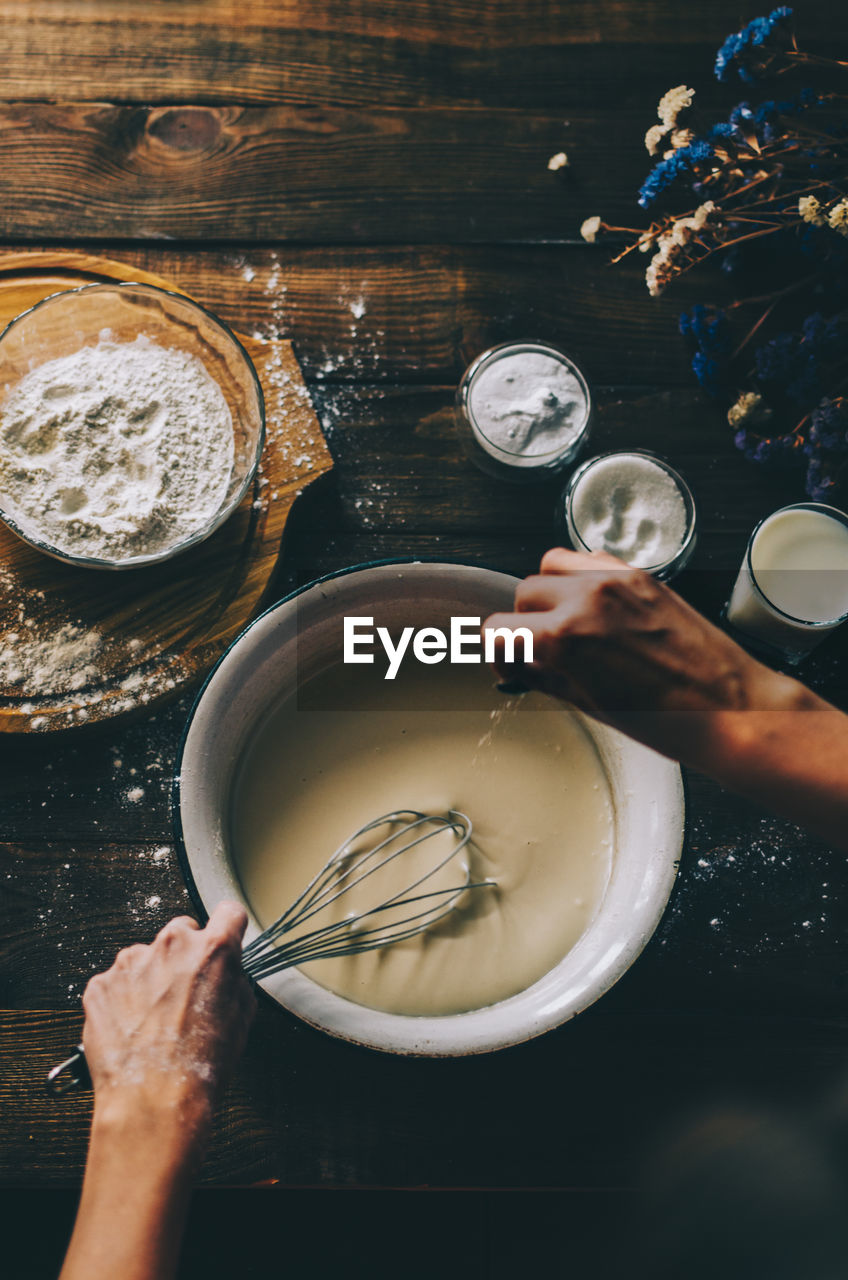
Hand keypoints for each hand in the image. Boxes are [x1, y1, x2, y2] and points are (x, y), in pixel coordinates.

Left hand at [82, 902, 255, 1134]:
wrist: (152, 1100)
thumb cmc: (199, 1066)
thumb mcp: (243, 1019)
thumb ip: (235, 982)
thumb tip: (228, 974)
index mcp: (212, 950)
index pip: (229, 913)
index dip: (229, 927)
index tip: (225, 935)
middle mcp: (171, 946)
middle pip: (182, 932)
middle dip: (185, 956)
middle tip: (185, 994)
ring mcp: (131, 962)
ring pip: (146, 957)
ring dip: (151, 978)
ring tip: (155, 1021)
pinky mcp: (101, 983)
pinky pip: (117, 982)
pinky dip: (123, 1000)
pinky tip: (133, 1029)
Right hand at [485, 547, 807, 768]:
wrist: (729, 708)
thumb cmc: (668, 719)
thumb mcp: (590, 704)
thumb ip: (545, 677)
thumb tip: (520, 666)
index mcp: (565, 639)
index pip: (498, 629)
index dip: (498, 652)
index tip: (512, 665)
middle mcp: (586, 600)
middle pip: (523, 594)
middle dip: (524, 623)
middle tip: (540, 650)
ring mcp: (615, 582)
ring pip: (550, 566)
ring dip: (549, 593)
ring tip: (567, 622)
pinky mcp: (641, 576)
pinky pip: (589, 559)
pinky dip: (580, 576)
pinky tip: (593, 605)